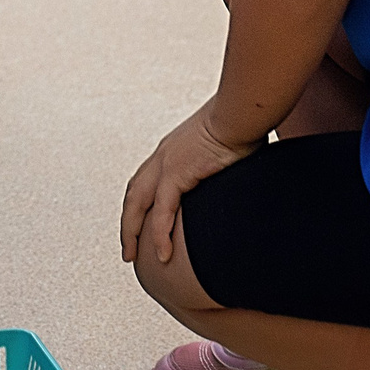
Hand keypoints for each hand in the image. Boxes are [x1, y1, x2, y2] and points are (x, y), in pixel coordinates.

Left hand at [121, 104, 258, 267]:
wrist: (241, 113)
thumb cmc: (242, 126)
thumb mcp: (224, 149)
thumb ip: (221, 168)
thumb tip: (237, 177)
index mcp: (172, 150)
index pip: (146, 180)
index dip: (139, 203)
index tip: (140, 223)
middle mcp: (164, 156)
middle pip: (133, 194)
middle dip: (127, 222)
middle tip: (128, 248)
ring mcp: (167, 163)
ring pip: (137, 203)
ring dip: (132, 231)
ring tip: (133, 255)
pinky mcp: (177, 172)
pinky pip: (162, 211)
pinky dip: (160, 234)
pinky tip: (163, 254)